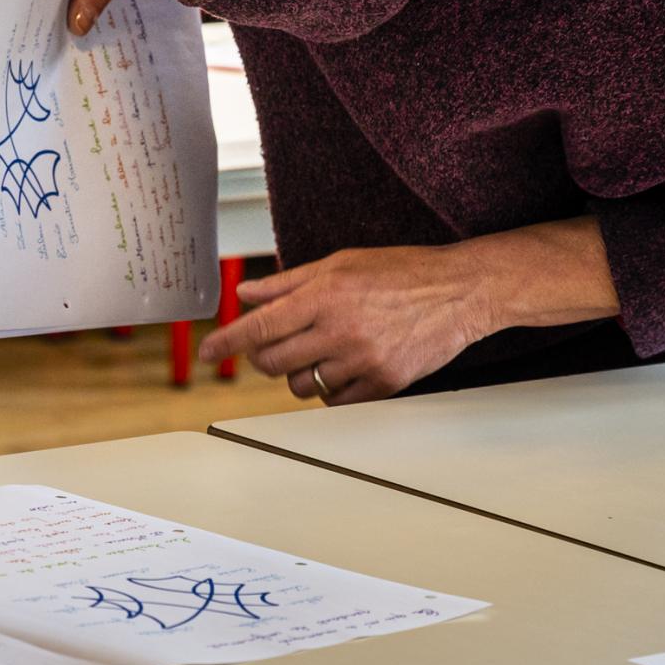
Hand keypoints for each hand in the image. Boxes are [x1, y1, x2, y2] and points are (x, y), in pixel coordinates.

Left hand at [196, 246, 493, 404]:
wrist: (458, 292)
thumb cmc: (401, 271)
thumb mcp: (339, 264)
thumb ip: (288, 282)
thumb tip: (246, 294)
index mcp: (324, 296)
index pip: (259, 326)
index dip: (226, 342)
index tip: (206, 352)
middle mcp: (339, 331)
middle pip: (272, 362)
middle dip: (264, 357)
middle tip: (273, 345)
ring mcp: (362, 361)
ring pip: (301, 386)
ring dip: (298, 374)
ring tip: (318, 352)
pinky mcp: (383, 384)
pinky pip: (335, 401)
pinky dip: (330, 388)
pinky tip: (344, 365)